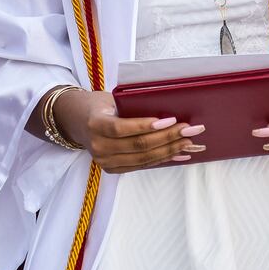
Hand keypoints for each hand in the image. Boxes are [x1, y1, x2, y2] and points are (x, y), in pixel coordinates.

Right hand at [53, 88, 205, 172]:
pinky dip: (163, 160)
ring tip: (190, 142)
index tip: (171, 119)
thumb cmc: (98, 106)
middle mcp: (98, 147)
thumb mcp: (109, 100)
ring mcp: (105, 161)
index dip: (146, 125)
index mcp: (94, 125)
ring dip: (170, 150)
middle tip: (191, 129)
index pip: (122, 128)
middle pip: (138, 146)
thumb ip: (131, 107)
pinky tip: (179, 154)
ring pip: (144, 159)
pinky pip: (142, 166)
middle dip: (168, 138)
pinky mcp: (113, 169)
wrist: (77, 121)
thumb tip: (166, 112)